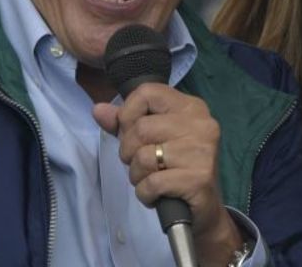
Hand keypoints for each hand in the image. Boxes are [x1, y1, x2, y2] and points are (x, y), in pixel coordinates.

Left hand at [93, 84, 241, 264]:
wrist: (203, 209)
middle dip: (128, 151)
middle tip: (139, 164)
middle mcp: (201, 124)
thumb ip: (125, 123)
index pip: (147, 92)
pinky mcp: (198, 179)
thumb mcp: (152, 139)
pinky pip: (152, 183)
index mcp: (191, 107)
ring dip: (136, 175)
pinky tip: (155, 195)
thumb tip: (98, 110)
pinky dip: (145, 193)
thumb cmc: (176, 168)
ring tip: (148, 179)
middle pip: (141, 128)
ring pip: (144, 157)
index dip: (128, 113)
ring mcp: (202, 151)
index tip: (130, 132)